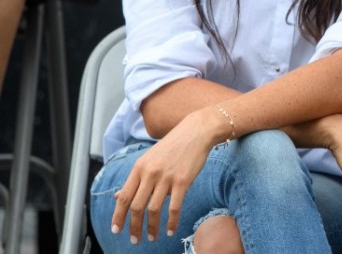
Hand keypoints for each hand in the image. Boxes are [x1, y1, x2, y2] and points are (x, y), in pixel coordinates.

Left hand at [111, 107, 224, 242]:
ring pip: (153, 209)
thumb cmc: (173, 146)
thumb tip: (117, 197)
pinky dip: (171, 222)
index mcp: (139, 167)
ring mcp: (166, 177)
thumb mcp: (149, 159)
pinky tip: (171, 230)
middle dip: (134, 227)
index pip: (124, 197)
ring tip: (152, 238)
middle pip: (136, 206)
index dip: (118, 216)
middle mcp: (150, 173)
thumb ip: (135, 178)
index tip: (116, 230)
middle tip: (135, 240)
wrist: (196, 131)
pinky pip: (174, 207)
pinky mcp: (183, 181)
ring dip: (151, 228)